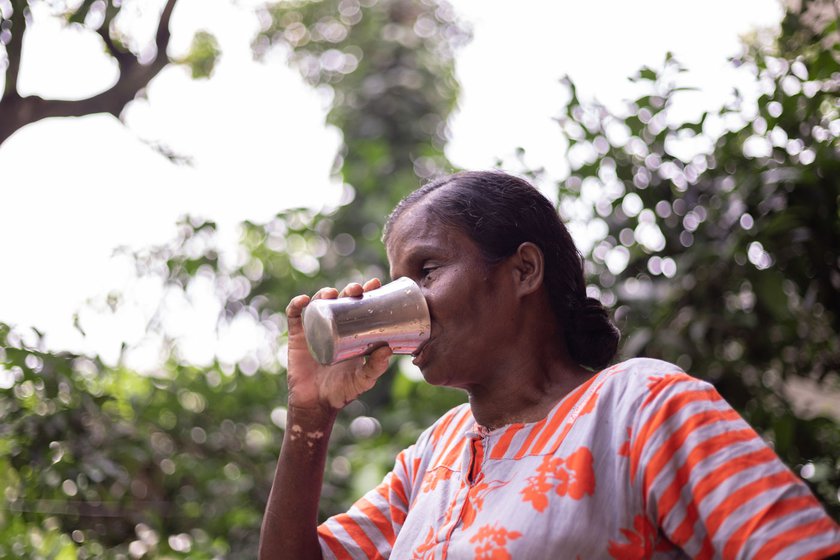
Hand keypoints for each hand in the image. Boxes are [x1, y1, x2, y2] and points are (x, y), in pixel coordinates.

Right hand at [285, 279, 393, 411]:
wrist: (316, 404)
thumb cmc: (342, 391)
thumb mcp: (363, 380)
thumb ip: (375, 368)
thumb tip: (388, 349)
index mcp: (352, 331)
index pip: (360, 305)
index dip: (367, 291)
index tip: (374, 283)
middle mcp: (333, 326)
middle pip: (341, 299)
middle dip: (348, 289)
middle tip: (356, 290)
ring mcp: (314, 328)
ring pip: (318, 302)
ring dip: (323, 293)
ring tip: (330, 294)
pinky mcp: (297, 336)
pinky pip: (294, 315)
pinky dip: (296, 305)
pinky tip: (303, 301)